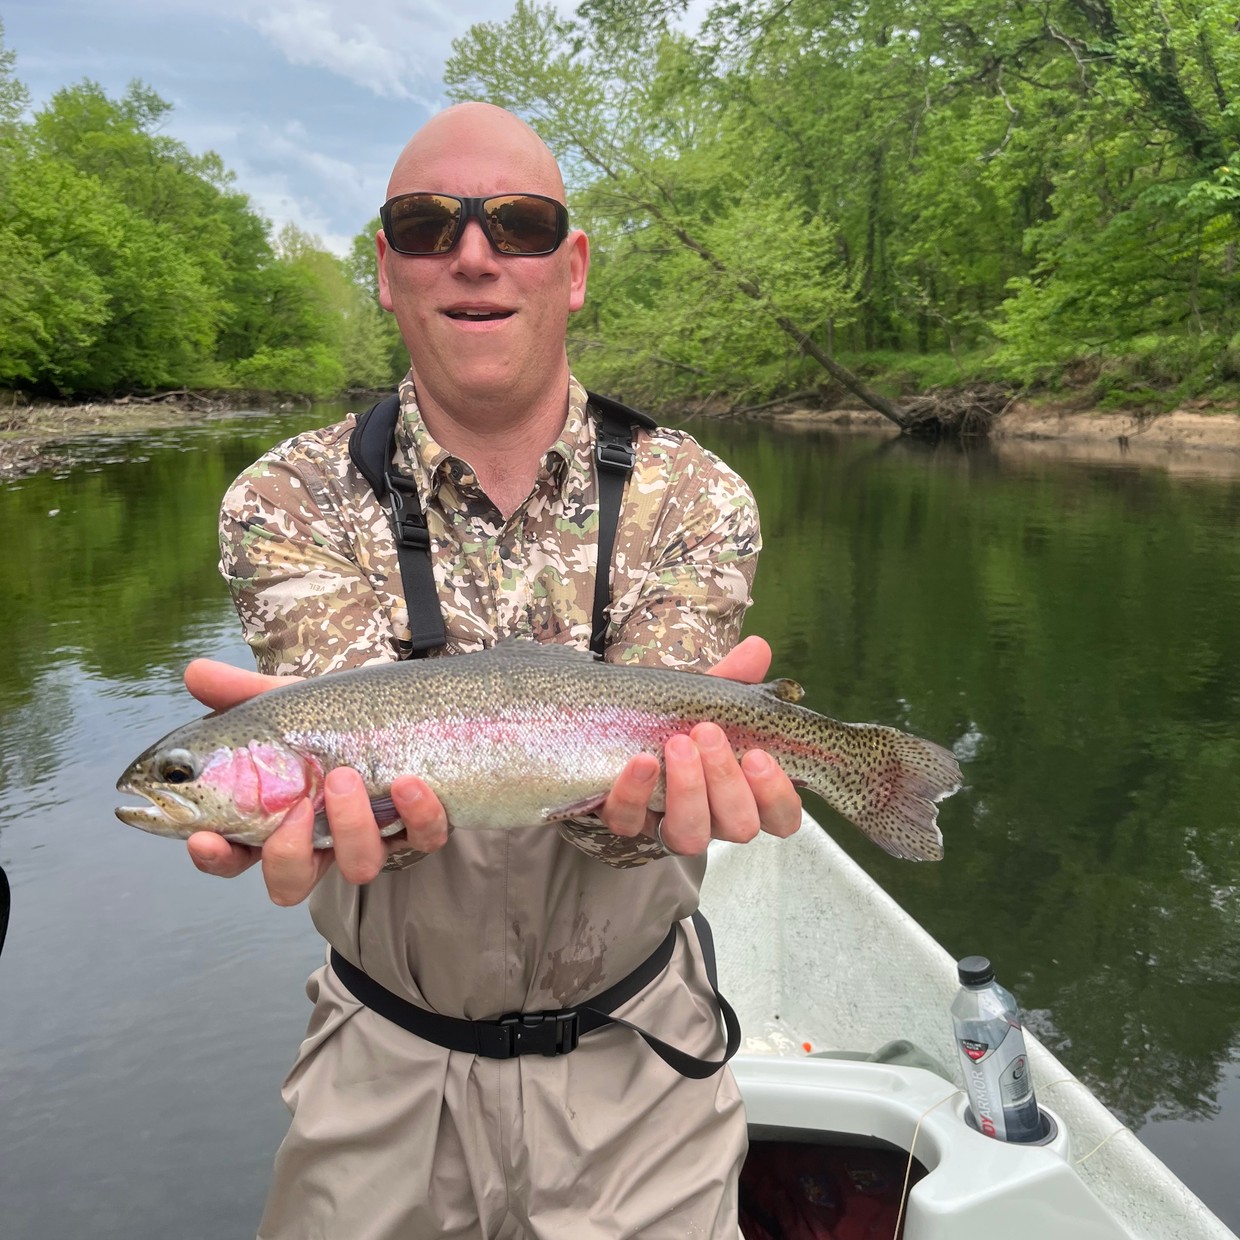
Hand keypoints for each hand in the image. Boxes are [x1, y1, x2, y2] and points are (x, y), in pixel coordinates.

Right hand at [181, 658, 449, 905]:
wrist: (407, 710)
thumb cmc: (335, 720)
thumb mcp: (289, 704)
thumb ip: (242, 693)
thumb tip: (194, 672)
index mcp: (277, 819)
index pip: (233, 857)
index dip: (216, 859)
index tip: (205, 839)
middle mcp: (323, 841)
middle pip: (290, 883)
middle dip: (290, 852)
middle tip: (299, 805)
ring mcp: (374, 839)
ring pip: (358, 866)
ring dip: (350, 826)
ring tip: (346, 776)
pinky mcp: (423, 831)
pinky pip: (423, 839)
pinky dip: (417, 815)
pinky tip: (408, 783)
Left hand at [598, 636, 803, 854]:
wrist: (613, 727)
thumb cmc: (677, 721)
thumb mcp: (706, 700)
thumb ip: (733, 679)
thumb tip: (758, 647)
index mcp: (744, 794)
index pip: (781, 817)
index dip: (776, 795)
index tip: (759, 755)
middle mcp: (713, 819)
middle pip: (739, 826)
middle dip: (726, 780)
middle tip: (707, 733)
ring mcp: (669, 824)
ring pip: (690, 835)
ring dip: (688, 790)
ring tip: (677, 744)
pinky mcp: (626, 821)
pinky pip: (630, 822)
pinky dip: (635, 793)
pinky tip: (641, 761)